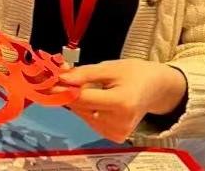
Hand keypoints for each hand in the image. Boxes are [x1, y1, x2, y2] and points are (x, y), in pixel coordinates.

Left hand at [60, 60, 186, 142]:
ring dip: (76, 99)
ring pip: (83, 114)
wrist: (157, 89)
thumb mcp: (110, 68)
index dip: (62, 90)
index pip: (83, 98)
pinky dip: (86, 108)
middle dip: (66, 91)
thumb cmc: (135, 73)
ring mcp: (118, 132)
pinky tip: (93, 97)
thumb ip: (84, 74)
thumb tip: (60, 77)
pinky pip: (90, 120)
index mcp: (121, 103)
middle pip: (81, 107)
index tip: (46, 81)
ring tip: (81, 84)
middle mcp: (119, 122)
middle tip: (57, 76)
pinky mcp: (115, 136)